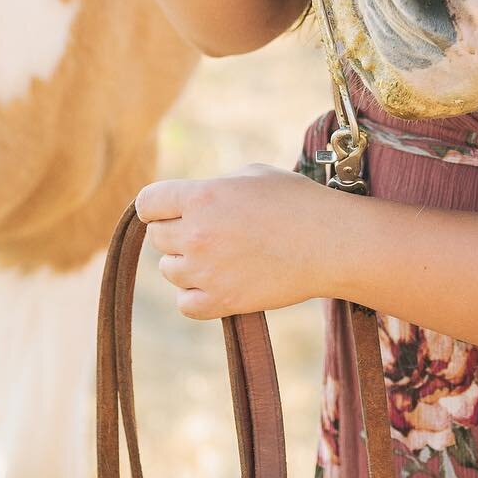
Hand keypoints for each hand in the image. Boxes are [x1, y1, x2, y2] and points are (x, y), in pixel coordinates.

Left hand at [136, 165, 333, 318]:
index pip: (147, 203)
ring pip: (168, 270)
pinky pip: (184, 303)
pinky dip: (194, 295)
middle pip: (156, 237)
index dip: (157, 205)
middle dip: (175, 231)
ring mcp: (207, 271)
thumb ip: (213, 187)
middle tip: (206, 231)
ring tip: (217, 256)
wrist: (331, 242)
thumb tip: (192, 201)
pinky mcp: (222, 302)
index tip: (170, 209)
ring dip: (185, 263)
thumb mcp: (251, 174)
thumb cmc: (297, 200)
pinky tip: (214, 283)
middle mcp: (196, 234)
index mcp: (201, 196)